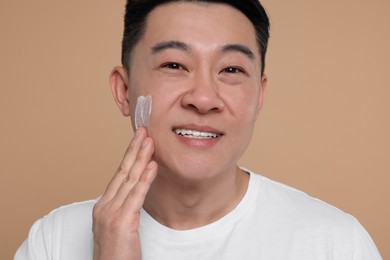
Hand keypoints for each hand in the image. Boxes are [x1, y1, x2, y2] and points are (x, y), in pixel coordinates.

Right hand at [92, 127, 156, 259]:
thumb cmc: (116, 254)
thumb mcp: (117, 226)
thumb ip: (125, 208)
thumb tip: (137, 192)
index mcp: (103, 205)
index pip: (119, 174)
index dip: (129, 155)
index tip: (139, 140)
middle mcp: (105, 206)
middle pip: (122, 171)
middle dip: (134, 149)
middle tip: (144, 131)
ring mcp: (111, 213)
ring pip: (129, 179)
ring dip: (141, 158)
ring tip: (150, 141)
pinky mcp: (121, 222)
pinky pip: (136, 196)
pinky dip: (145, 179)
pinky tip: (152, 165)